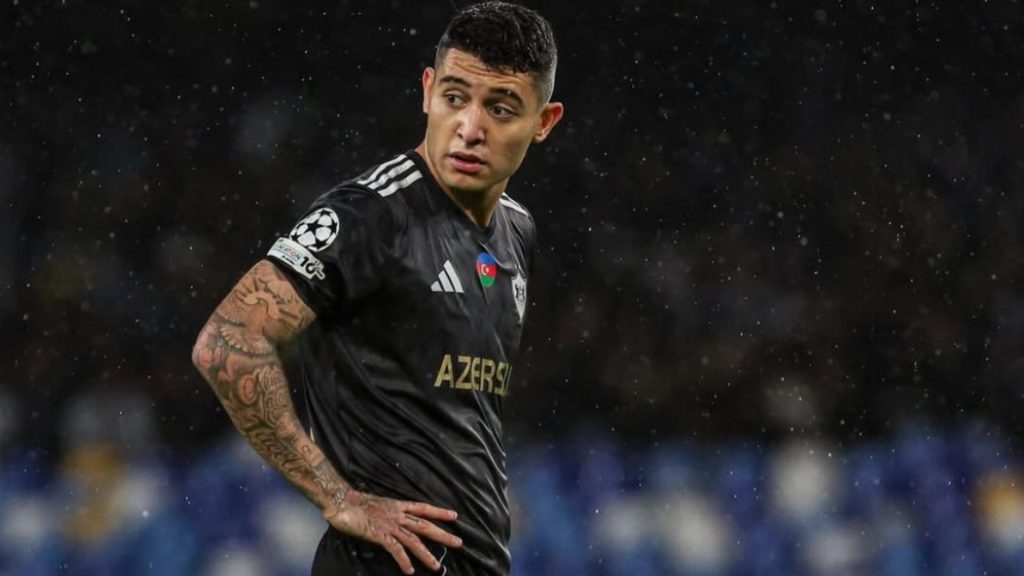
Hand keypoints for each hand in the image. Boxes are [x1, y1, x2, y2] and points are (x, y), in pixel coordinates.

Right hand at [325, 490, 462, 573]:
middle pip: (425, 525)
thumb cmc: (355, 502)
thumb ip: (387, 512)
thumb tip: (392, 517)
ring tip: (436, 566)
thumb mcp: (377, 505)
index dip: (439, 512)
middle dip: (443, 535)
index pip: (423, 508)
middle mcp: (397, 515)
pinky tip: (409, 571)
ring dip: (426, 555)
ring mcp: (390, 525)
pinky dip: (403, 560)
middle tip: (459, 543)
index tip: (454, 516)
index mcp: (398, 506)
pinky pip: (395, 549)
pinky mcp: (379, 534)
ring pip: (413, 541)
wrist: (341, 500)